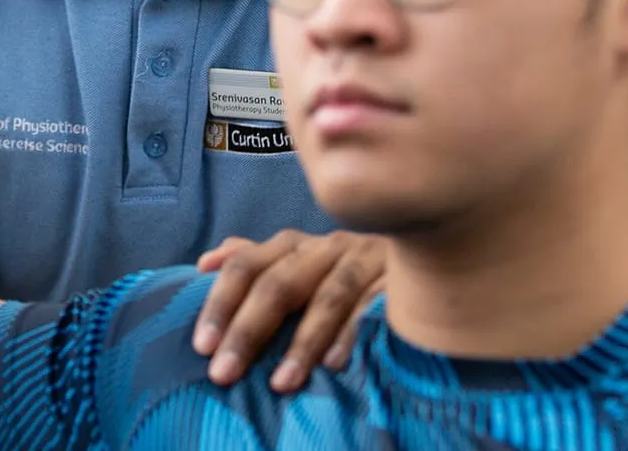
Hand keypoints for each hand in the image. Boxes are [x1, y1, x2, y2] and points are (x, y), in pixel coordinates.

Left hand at [191, 229, 385, 390]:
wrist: (425, 249)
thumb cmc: (346, 271)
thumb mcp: (299, 262)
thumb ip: (255, 261)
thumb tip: (205, 263)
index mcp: (295, 245)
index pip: (247, 266)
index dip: (221, 304)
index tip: (202, 345)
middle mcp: (327, 247)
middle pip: (279, 285)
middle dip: (247, 331)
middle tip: (224, 373)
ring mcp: (366, 261)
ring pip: (327, 298)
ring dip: (302, 344)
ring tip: (280, 383)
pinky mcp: (401, 280)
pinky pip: (373, 308)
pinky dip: (352, 336)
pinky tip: (334, 366)